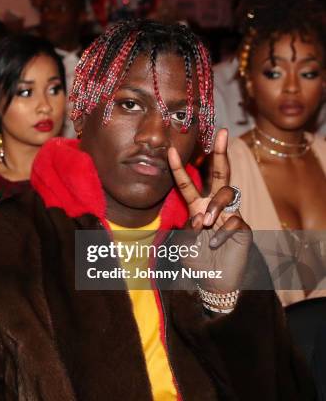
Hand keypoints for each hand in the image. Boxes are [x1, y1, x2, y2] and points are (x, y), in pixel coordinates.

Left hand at [168, 129, 251, 292]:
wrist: (214, 281)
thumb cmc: (197, 260)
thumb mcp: (183, 244)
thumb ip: (186, 229)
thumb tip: (199, 219)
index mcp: (196, 207)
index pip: (187, 183)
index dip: (178, 167)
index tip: (170, 149)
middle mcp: (214, 206)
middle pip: (220, 174)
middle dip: (221, 153)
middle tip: (223, 133)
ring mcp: (231, 215)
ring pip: (228, 193)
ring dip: (214, 206)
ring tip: (205, 224)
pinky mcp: (244, 229)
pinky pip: (235, 220)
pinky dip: (222, 232)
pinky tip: (215, 243)